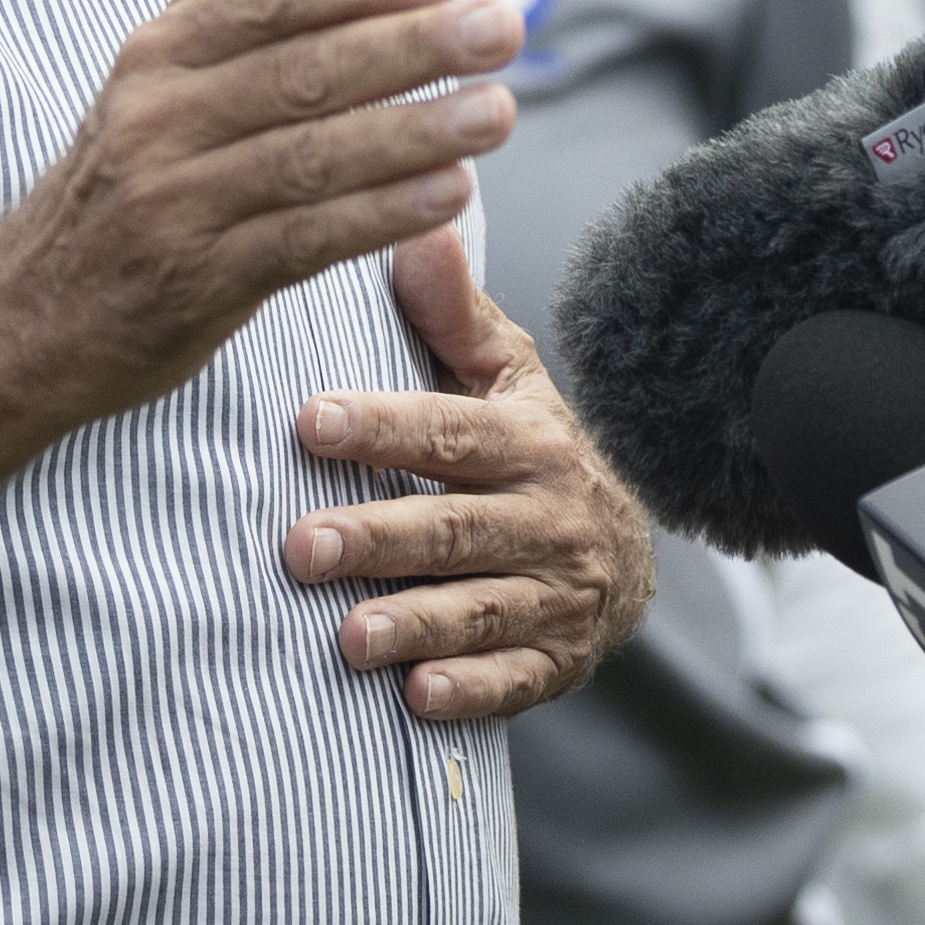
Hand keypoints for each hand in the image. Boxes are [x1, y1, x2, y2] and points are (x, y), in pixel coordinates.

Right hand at [0, 0, 521, 424]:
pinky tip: (449, 195)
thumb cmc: (120, 174)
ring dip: (413, 133)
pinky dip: (379, 217)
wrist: (29, 313)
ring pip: (310, 159)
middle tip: (502, 26)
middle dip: (410, 46)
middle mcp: (157, 120)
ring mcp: (174, 205)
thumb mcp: (154, 68)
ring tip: (499, 111)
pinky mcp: (195, 284)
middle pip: (301, 73)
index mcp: (155, 55)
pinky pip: (302, 242)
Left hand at [279, 219, 653, 723]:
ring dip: (414, 623)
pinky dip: (470, 689)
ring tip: (347, 637)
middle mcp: (548, 516)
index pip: (449, 430)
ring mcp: (556, 593)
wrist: (624, 553)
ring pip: (481, 608)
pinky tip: (418, 696)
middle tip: (301, 547)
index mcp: (529, 439)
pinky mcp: (555, 660)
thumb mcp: (506, 377)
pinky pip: (515, 680)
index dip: (382, 426)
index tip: (310, 421)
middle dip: (380, 538)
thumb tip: (416, 228)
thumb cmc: (531, 450)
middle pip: (457, 527)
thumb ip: (453, 314)